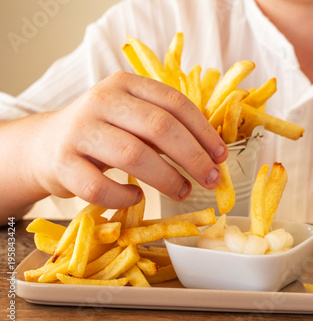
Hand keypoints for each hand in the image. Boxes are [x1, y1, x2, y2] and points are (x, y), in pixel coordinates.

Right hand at [24, 71, 227, 208]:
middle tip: (210, 179)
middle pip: (159, 127)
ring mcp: (80, 130)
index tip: (221, 156)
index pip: (175, 103)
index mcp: (125, 84)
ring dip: (167, 178)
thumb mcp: (132, 117)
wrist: (45, 145)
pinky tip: (137, 197)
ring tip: (183, 191)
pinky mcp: (62, 162)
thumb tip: (212, 154)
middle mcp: (102, 100)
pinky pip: (99, 186)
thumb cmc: (103, 133)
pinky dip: (124, 196)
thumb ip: (166, 127)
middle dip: (192, 156)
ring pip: (133, 155)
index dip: (203, 131)